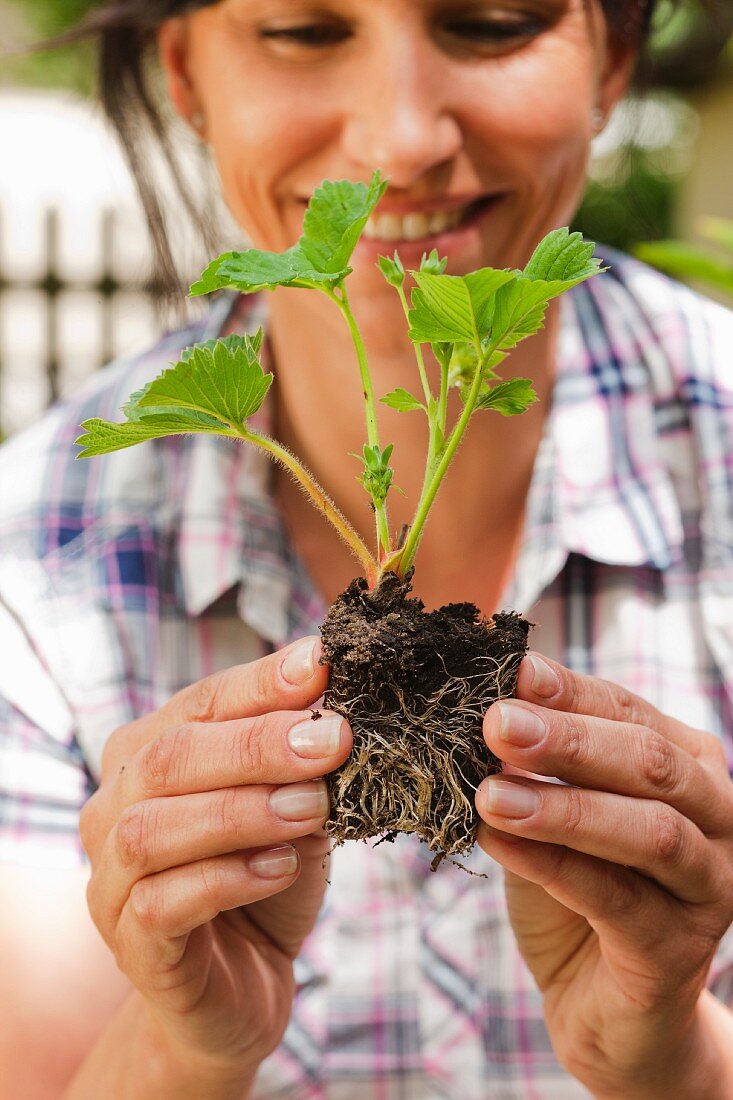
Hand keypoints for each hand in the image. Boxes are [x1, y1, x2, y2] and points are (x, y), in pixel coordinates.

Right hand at [79, 636, 351, 1077]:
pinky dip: (227, 878)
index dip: (262, 683)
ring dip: (243, 811)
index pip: (202, 702)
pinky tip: (280, 868)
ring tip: (314, 809)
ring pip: (154, 828)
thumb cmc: (266, 877)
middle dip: (257, 744)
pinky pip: (161, 903)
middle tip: (332, 741)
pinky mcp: (129, 943)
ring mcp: (111, 877)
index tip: (323, 665)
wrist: (242, 987)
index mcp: (147, 754)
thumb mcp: (294, 805)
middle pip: (171, 756)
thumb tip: (336, 696)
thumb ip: (302, 758)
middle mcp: (114, 806)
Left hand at [475, 652, 732, 1098]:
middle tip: (497, 723)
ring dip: (564, 806)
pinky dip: (551, 864)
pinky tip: (495, 840)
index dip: (570, 691)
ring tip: (489, 792)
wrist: (602, 1006)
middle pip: (651, 763)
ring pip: (650, 832)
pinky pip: (616, 899)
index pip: (629, 711)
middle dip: (571, 739)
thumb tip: (487, 711)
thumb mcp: (552, 815)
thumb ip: (535, 769)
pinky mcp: (679, 950)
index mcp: (689, 767)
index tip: (512, 672)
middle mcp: (718, 819)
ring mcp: (709, 887)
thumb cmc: (578, 891)